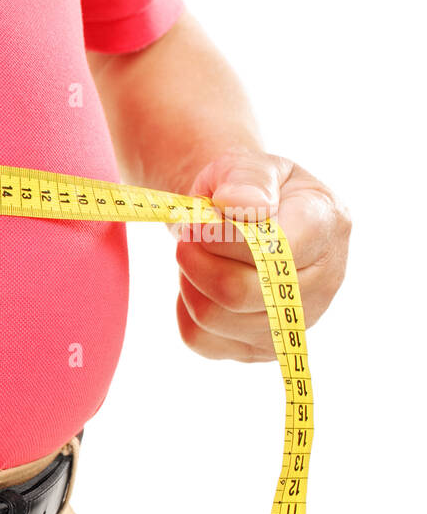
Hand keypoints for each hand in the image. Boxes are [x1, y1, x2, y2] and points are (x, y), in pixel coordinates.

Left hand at [173, 149, 350, 361]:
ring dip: (188, 282)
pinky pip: (201, 340)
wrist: (238, 220)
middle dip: (196, 261)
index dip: (224, 240)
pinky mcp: (258, 348)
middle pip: (238, 293)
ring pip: (213, 319)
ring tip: (197, 256)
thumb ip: (247, 177)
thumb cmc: (245, 190)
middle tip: (187, 236)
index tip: (199, 221)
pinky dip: (185, 308)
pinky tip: (199, 285)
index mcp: (327, 226)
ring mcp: (293, 322)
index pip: (274, 252)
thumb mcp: (248, 165)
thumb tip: (240, 203)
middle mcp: (322, 282)